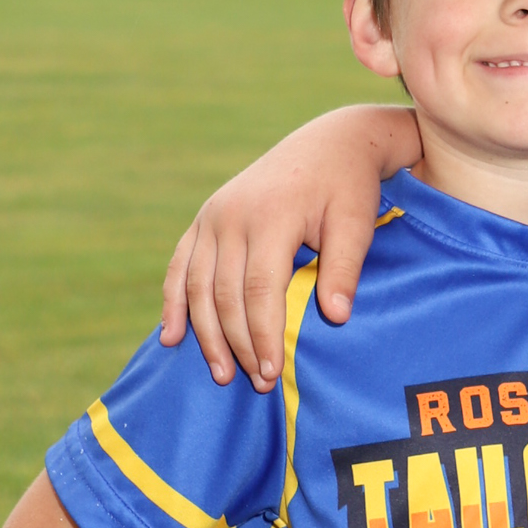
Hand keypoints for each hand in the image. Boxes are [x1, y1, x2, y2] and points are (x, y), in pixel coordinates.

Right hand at [159, 107, 420, 389]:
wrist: (330, 142)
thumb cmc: (348, 187)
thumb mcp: (357, 223)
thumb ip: (344, 268)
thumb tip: (335, 317)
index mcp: (269, 216)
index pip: (258, 292)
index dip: (263, 336)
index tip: (273, 373)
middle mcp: (230, 216)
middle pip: (225, 295)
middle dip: (239, 344)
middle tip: (258, 384)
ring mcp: (212, 216)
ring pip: (198, 287)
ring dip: (206, 334)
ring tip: (223, 374)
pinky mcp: (205, 219)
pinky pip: (180, 266)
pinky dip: (174, 302)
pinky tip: (171, 338)